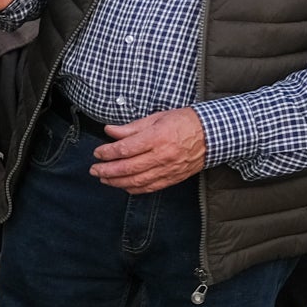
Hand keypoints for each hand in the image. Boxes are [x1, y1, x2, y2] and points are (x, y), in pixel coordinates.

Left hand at [92, 108, 208, 192]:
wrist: (212, 134)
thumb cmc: (184, 122)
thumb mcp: (157, 117)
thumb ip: (132, 127)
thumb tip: (110, 131)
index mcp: (157, 137)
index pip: (125, 149)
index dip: (107, 153)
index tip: (97, 153)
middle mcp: (162, 155)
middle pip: (127, 168)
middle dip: (106, 170)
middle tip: (94, 169)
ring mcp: (168, 169)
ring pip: (136, 181)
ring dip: (116, 182)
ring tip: (103, 178)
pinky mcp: (173, 178)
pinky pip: (149, 188)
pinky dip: (133, 189)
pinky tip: (122, 186)